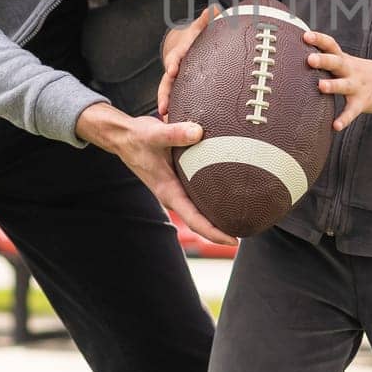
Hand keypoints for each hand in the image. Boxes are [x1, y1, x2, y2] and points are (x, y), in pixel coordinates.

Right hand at [75, 101, 235, 245]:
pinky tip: (229, 195)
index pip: (194, 220)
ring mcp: (176, 189)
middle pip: (200, 220)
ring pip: (199, 209)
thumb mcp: (155, 134)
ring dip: (218, 216)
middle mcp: (173, 194)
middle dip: (221, 229)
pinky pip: (197, 195)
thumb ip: (175, 133)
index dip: (214, 233)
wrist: (123, 137)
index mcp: (168, 192)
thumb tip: (198, 132)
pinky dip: (212, 199)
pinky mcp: (178, 180)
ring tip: (243, 218)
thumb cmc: (137, 138)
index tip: (234, 240)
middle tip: (248, 231)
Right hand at [157, 6, 213, 117]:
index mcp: (180, 54)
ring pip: (169, 96)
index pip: (175, 57)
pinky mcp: (179, 91)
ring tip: (167, 122)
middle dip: (164, 94)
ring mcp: (175, 82)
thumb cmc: (196, 36)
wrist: (185, 45)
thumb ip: (206, 20)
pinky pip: (176, 103)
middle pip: (167, 82)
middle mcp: (175, 69)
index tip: (172, 69)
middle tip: (162, 106)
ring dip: (168, 109)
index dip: (174, 62)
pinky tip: (178, 128)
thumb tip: (215, 8)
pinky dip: (175, 114)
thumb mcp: (200, 27)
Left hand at [304, 31, 371, 131]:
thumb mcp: (347, 62)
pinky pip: (352, 111)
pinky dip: (344, 119)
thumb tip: (301, 51)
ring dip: (333, 86)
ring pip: (344, 85)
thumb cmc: (360, 73)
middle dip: (323, 60)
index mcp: (344, 59)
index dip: (319, 39)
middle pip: (336, 63)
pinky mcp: (362, 102)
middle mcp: (350, 71)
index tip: (305, 36)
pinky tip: (335, 126)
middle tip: (309, 59)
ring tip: (321, 86)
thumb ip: (328, 59)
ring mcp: (357, 86)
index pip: (331, 45)